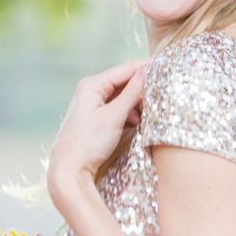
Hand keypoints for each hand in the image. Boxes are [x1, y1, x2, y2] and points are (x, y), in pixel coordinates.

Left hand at [47, 57, 150, 202]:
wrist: (69, 171)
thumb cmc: (88, 143)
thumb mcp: (114, 116)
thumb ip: (132, 93)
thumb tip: (147, 71)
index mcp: (92, 85)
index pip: (125, 69)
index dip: (146, 66)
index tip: (165, 64)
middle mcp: (90, 91)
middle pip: (123, 82)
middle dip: (142, 87)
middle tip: (160, 92)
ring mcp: (92, 105)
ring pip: (121, 96)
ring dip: (136, 102)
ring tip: (149, 110)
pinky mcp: (95, 119)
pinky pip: (117, 109)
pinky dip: (128, 112)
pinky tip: (136, 121)